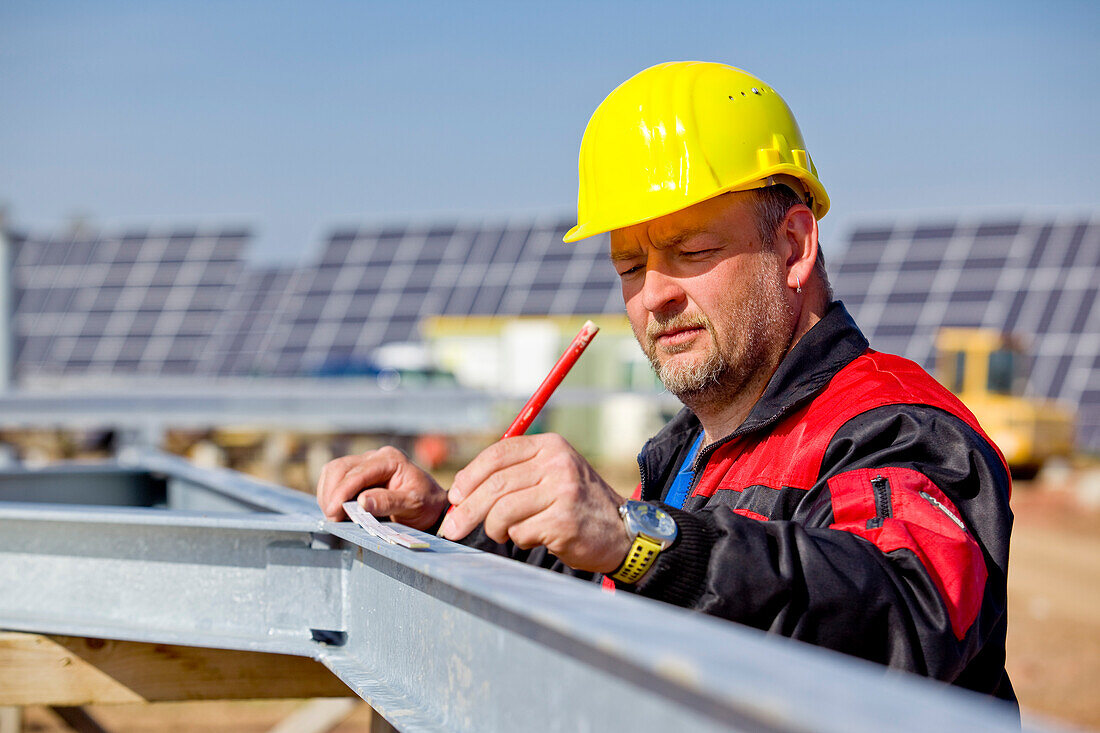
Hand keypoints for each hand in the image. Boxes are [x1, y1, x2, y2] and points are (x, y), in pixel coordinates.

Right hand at [315, 446, 449, 530]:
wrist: (431, 506)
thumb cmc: (426, 504)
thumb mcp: (413, 504)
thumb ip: (389, 502)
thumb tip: (363, 502)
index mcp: (390, 459)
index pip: (358, 473)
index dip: (342, 492)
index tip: (333, 512)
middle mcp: (376, 457)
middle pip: (340, 468)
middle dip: (332, 493)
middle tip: (332, 518)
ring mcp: (366, 464)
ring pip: (334, 471)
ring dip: (328, 493)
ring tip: (334, 516)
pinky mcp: (359, 474)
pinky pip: (336, 478)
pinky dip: (331, 494)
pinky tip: (336, 510)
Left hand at [439, 433, 629, 573]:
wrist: (621, 532)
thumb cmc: (577, 504)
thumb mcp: (552, 473)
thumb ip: (514, 474)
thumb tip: (461, 492)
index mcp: (551, 446)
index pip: (498, 454)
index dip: (470, 476)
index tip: (455, 496)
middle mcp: (557, 464)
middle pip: (495, 485)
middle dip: (467, 510)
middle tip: (453, 528)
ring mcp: (562, 492)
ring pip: (503, 512)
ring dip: (495, 529)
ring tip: (504, 533)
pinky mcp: (563, 521)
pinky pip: (520, 532)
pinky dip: (519, 539)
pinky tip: (535, 537)